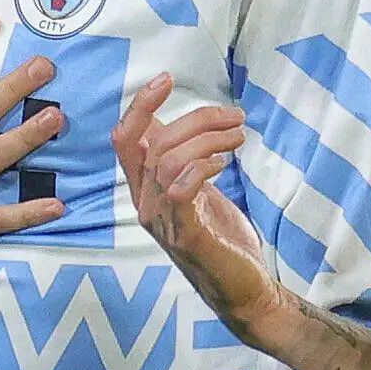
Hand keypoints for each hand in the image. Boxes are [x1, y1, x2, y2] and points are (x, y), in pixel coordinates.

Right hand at [111, 74, 278, 336]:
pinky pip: (181, 188)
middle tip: (236, 117)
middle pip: (153, 142)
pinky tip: (224, 163)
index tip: (166, 79)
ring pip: (168, 159)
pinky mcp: (185, 235)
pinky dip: (202, 166)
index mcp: (146, 190)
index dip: (140, 105)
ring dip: (208, 139)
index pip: (126, 138)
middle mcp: (146, 204)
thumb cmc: (223, 239)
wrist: (244, 290)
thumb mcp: (199, 191)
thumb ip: (185, 162)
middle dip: (196, 119)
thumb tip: (181, 124)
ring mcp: (163, 221)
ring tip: (239, 137)